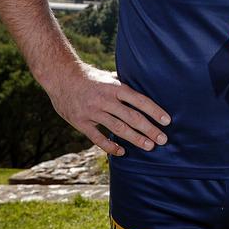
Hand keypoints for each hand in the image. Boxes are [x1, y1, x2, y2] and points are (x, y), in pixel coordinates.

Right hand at [43, 62, 170, 156]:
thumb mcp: (108, 77)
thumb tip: (145, 88)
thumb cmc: (89, 77)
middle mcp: (105, 100)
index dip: (154, 111)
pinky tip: (122, 151)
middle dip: (149, 129)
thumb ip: (123, 86)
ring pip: (118, 129)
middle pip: (132, 117)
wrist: (61, 77)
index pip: (140, 100)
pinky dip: (110, 146)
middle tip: (163, 139)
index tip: (167, 121)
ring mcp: (92, 112)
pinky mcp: (80, 122)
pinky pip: (98, 137)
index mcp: (115, 87)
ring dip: (135, 139)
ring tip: (149, 146)